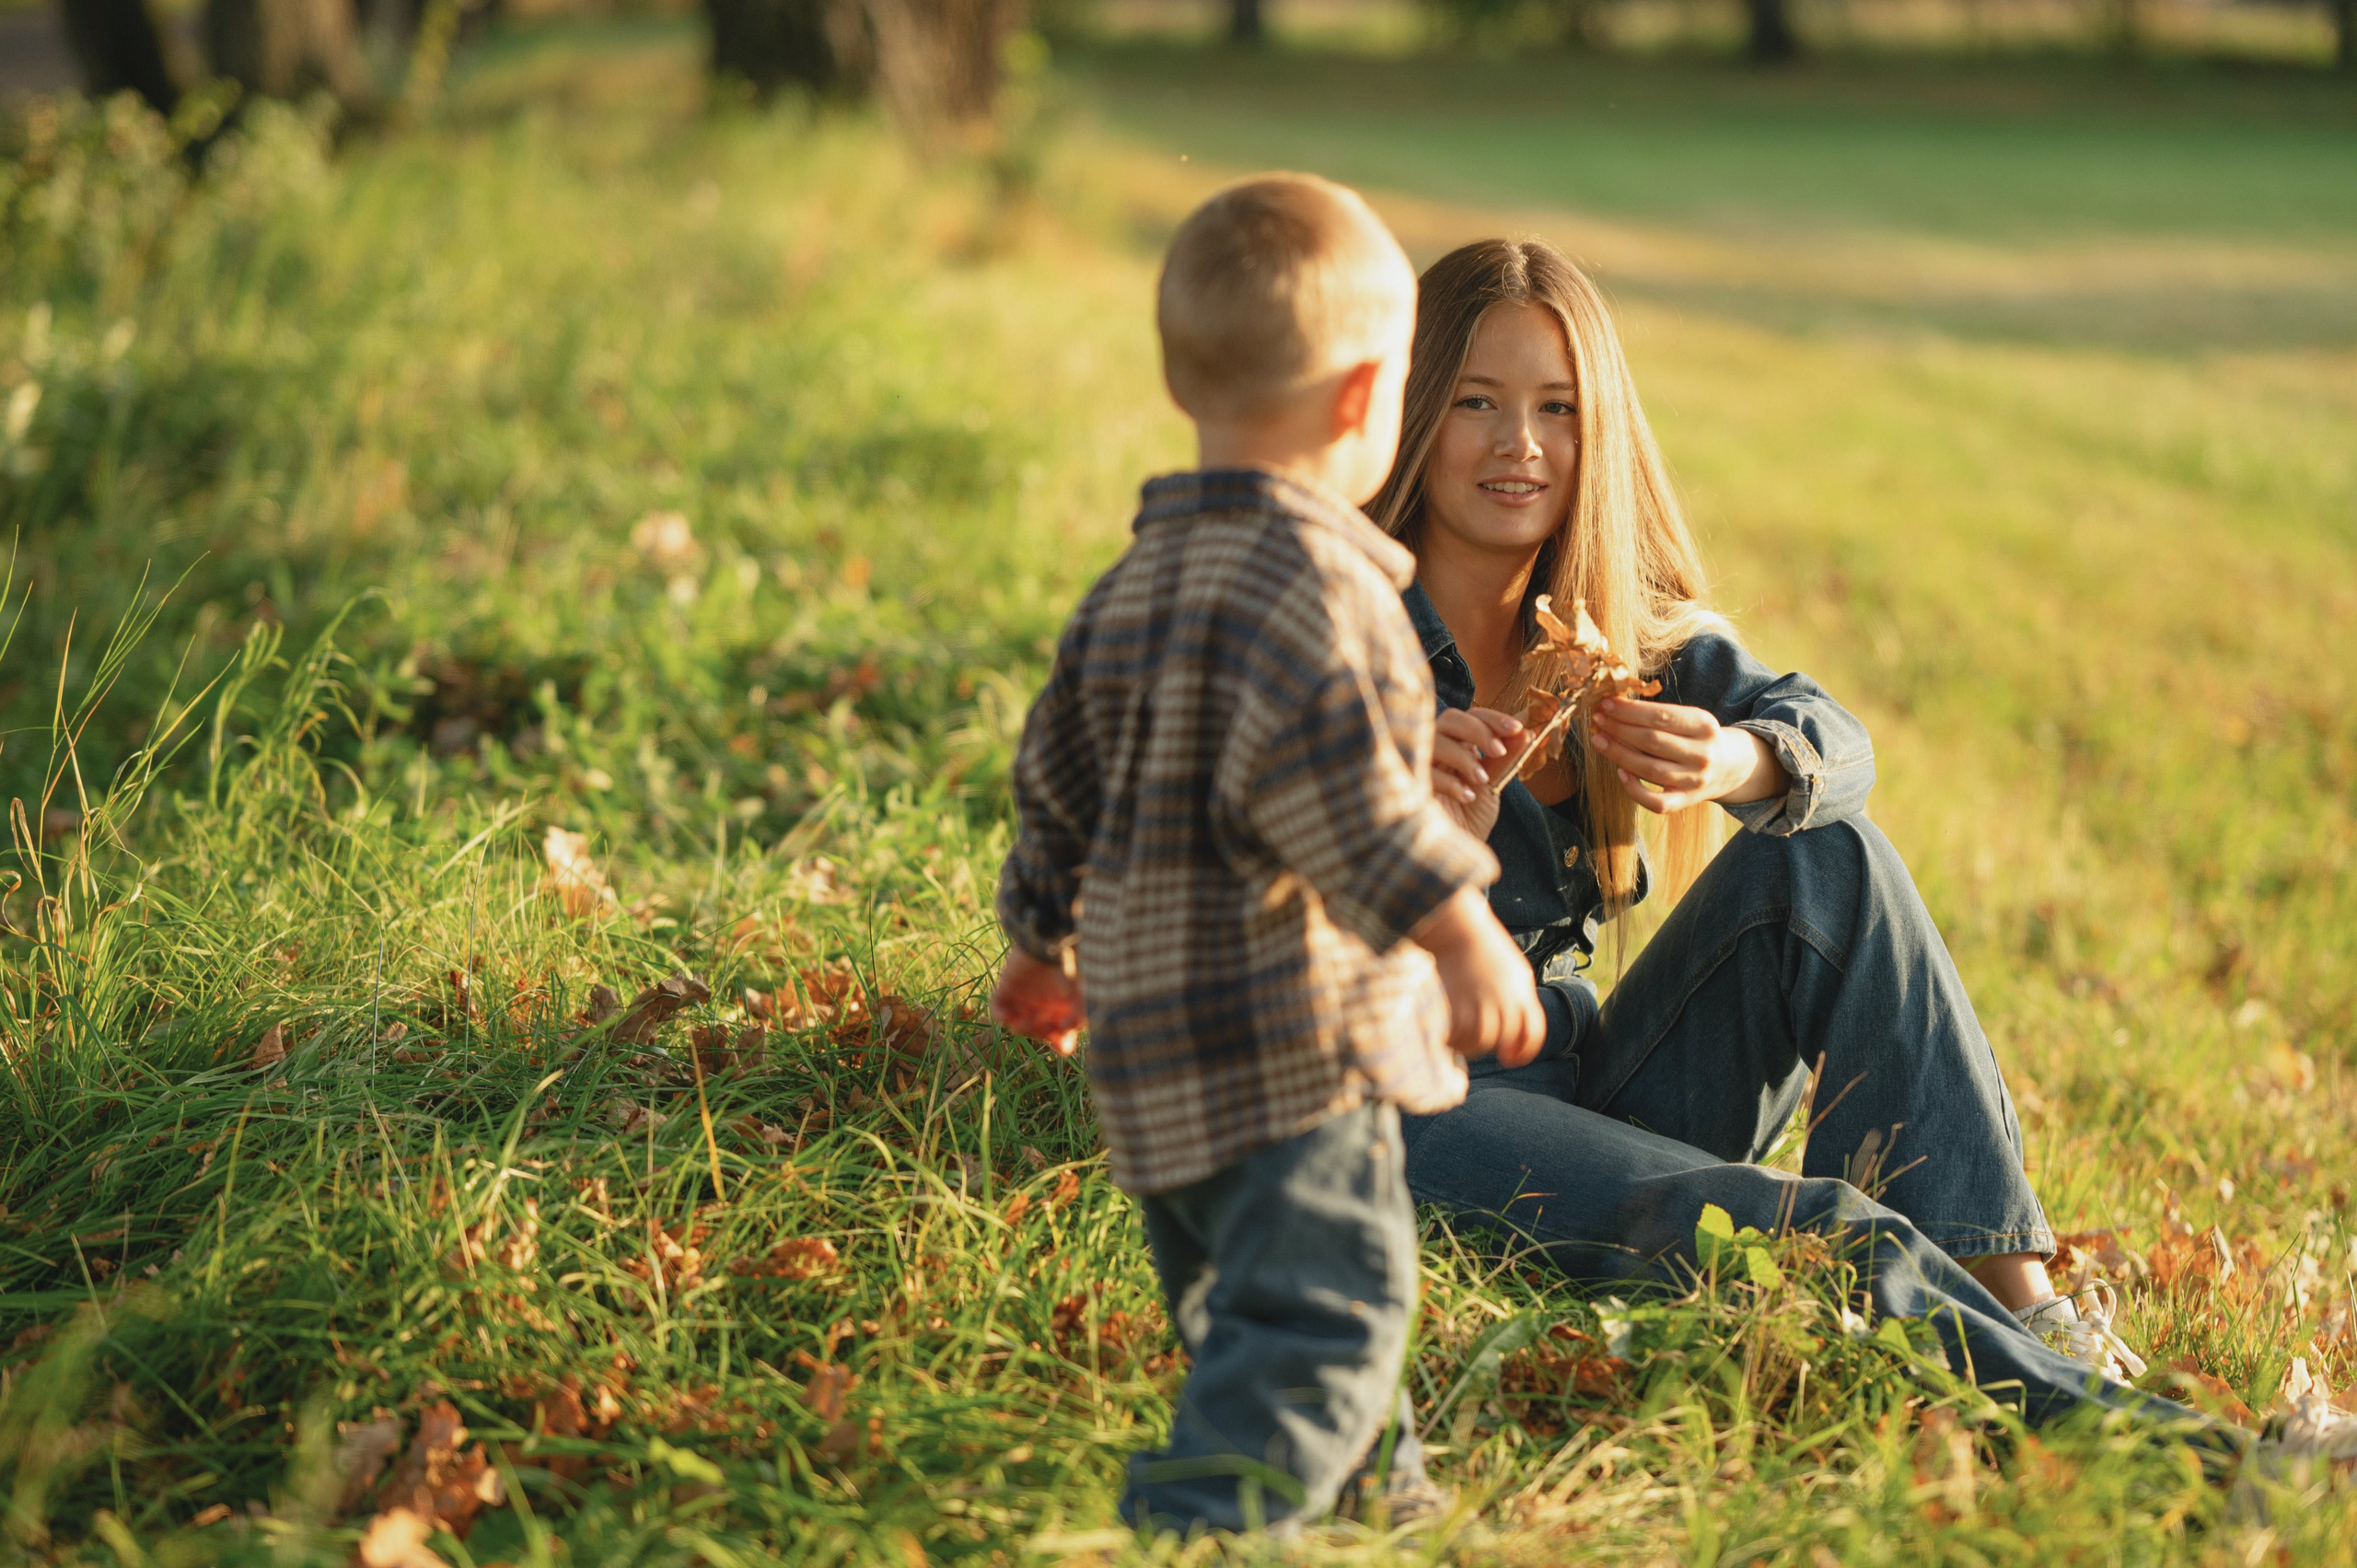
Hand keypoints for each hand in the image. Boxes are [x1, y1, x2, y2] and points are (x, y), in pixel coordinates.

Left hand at [989, 946, 1085, 1056]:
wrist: (1047, 940)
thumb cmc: (1069, 965)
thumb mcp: (1082, 992)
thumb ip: (1080, 1014)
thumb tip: (1069, 1030)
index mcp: (1062, 1009)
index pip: (1061, 1038)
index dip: (1062, 1044)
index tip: (1062, 1042)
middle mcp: (1042, 1007)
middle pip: (1040, 1034)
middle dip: (1043, 1034)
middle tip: (1047, 1024)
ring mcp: (1023, 999)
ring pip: (1018, 1027)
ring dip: (1024, 1029)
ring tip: (1030, 1018)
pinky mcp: (1005, 990)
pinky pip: (997, 1012)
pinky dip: (1002, 1018)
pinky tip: (1011, 1016)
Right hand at [1411, 887, 1544, 1067]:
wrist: (1454, 928)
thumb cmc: (1481, 947)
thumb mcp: (1513, 970)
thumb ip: (1519, 998)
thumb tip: (1515, 1032)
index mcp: (1522, 992)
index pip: (1532, 1034)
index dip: (1522, 1052)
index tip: (1508, 1058)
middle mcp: (1507, 1001)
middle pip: (1503, 1039)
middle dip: (1490, 1044)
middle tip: (1473, 1038)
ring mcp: (1482, 1004)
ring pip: (1481, 1041)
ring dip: (1469, 1044)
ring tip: (1456, 1035)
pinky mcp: (1459, 1006)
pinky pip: (1459, 1035)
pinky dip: (1453, 1038)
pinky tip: (1445, 1031)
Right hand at [1431, 707, 1521, 839]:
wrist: (1454, 850)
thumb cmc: (1470, 816)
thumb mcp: (1493, 784)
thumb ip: (1506, 759)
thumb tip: (1527, 733)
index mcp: (1458, 743)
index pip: (1472, 716)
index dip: (1494, 719)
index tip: (1517, 729)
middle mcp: (1437, 748)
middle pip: (1450, 718)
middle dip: (1478, 730)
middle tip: (1499, 750)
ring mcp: (1420, 764)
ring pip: (1435, 740)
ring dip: (1463, 757)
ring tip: (1482, 780)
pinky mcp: (1409, 784)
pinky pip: (1425, 770)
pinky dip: (1450, 781)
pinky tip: (1466, 797)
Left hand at [1588, 697, 1785, 814]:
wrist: (1731, 766)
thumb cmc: (1698, 737)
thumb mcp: (1691, 719)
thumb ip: (1660, 715)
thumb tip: (1615, 706)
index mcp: (1704, 725)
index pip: (1661, 716)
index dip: (1630, 710)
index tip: (1606, 703)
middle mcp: (1702, 753)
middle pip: (1652, 741)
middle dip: (1619, 728)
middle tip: (1597, 719)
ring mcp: (1695, 780)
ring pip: (1650, 769)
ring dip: (1619, 753)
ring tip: (1599, 740)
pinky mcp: (1687, 801)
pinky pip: (1657, 803)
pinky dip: (1635, 790)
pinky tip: (1620, 773)